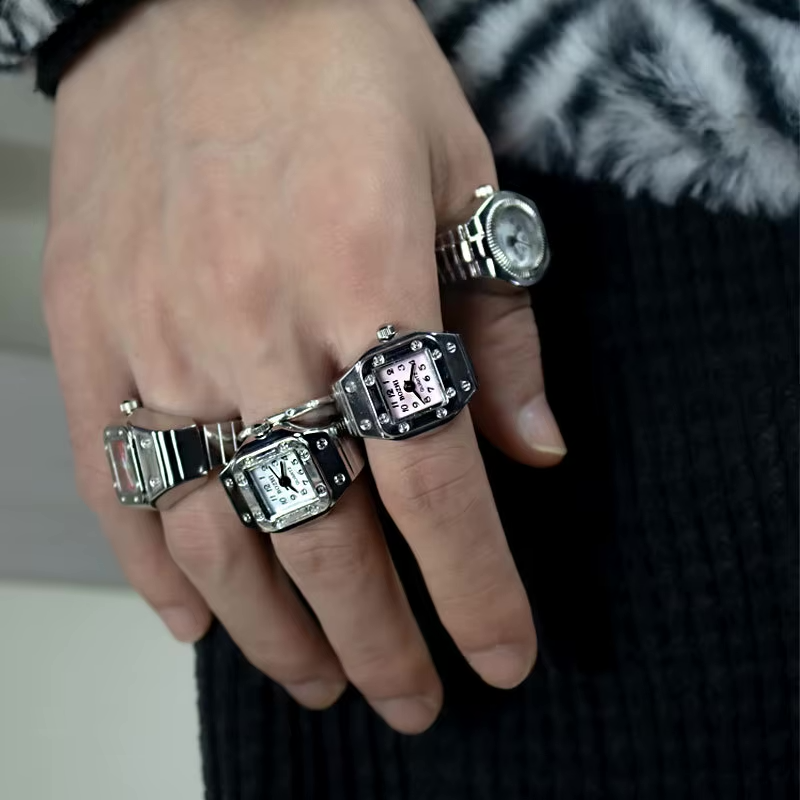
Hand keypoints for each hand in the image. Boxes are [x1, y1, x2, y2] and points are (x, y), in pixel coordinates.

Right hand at [44, 0, 564, 733]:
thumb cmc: (343, 64)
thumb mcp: (461, 174)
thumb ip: (500, 323)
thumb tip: (534, 451)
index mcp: (368, 278)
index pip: (436, 484)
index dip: (476, 591)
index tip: (503, 660)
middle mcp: (255, 325)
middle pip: (326, 534)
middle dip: (379, 639)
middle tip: (411, 700)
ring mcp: (158, 336)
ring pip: (217, 534)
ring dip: (276, 630)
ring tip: (322, 682)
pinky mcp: (92, 330)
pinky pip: (121, 481)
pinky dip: (159, 570)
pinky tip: (202, 624)